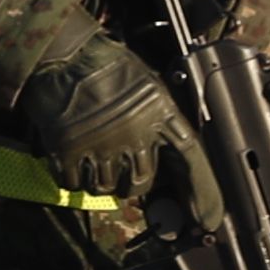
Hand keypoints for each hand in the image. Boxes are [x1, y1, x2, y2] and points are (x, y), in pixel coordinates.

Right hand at [15, 36, 208, 219]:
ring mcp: (102, 145)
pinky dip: (73, 179)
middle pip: (141, 183)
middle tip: (122, 174)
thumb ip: (158, 117)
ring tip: (93, 163)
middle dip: (132, 184)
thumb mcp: (147, 84)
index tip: (207, 217)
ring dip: (100, 180)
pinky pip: (74, 183)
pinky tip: (72, 165)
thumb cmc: (104, 61)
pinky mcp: (70, 151)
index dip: (201, 191)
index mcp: (159, 113)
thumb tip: (161, 147)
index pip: (190, 159)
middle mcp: (134, 134)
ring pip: (107, 187)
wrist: (63, 52)